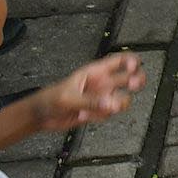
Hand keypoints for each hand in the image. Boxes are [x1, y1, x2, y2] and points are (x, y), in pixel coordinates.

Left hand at [29, 53, 145, 132]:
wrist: (42, 116)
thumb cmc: (51, 99)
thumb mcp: (68, 98)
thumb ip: (90, 101)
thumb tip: (111, 103)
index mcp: (95, 72)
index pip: (119, 60)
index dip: (130, 61)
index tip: (134, 67)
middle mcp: (102, 84)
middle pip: (129, 77)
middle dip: (136, 80)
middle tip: (134, 85)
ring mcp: (101, 98)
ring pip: (122, 98)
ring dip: (119, 104)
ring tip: (108, 107)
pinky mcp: (98, 112)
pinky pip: (108, 114)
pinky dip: (100, 117)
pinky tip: (85, 115)